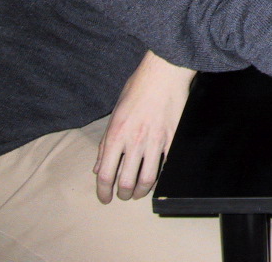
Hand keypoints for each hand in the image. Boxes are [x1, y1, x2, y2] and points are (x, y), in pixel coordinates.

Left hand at [93, 51, 195, 203]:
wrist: (164, 72)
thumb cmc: (138, 87)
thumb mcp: (115, 113)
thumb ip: (106, 142)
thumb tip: (98, 166)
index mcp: (116, 134)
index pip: (105, 174)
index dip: (103, 191)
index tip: (105, 198)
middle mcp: (134, 141)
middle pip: (126, 182)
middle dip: (123, 194)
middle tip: (124, 195)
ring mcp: (155, 141)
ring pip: (147, 179)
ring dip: (142, 191)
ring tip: (140, 192)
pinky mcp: (173, 137)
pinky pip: (167, 165)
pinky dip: (163, 176)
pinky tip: (160, 179)